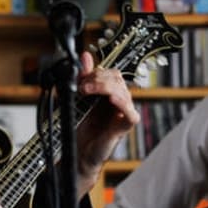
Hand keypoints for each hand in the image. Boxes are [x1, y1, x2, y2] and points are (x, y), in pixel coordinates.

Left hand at [74, 51, 139, 190]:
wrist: (77, 151)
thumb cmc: (80, 127)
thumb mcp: (76, 98)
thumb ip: (82, 78)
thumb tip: (85, 56)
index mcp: (108, 92)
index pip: (110, 73)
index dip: (96, 72)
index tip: (80, 78)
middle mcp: (117, 100)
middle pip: (117, 78)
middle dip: (98, 78)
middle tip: (82, 86)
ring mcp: (122, 113)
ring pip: (123, 91)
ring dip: (104, 87)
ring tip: (87, 91)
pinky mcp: (124, 127)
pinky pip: (131, 114)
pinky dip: (123, 104)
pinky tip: (112, 99)